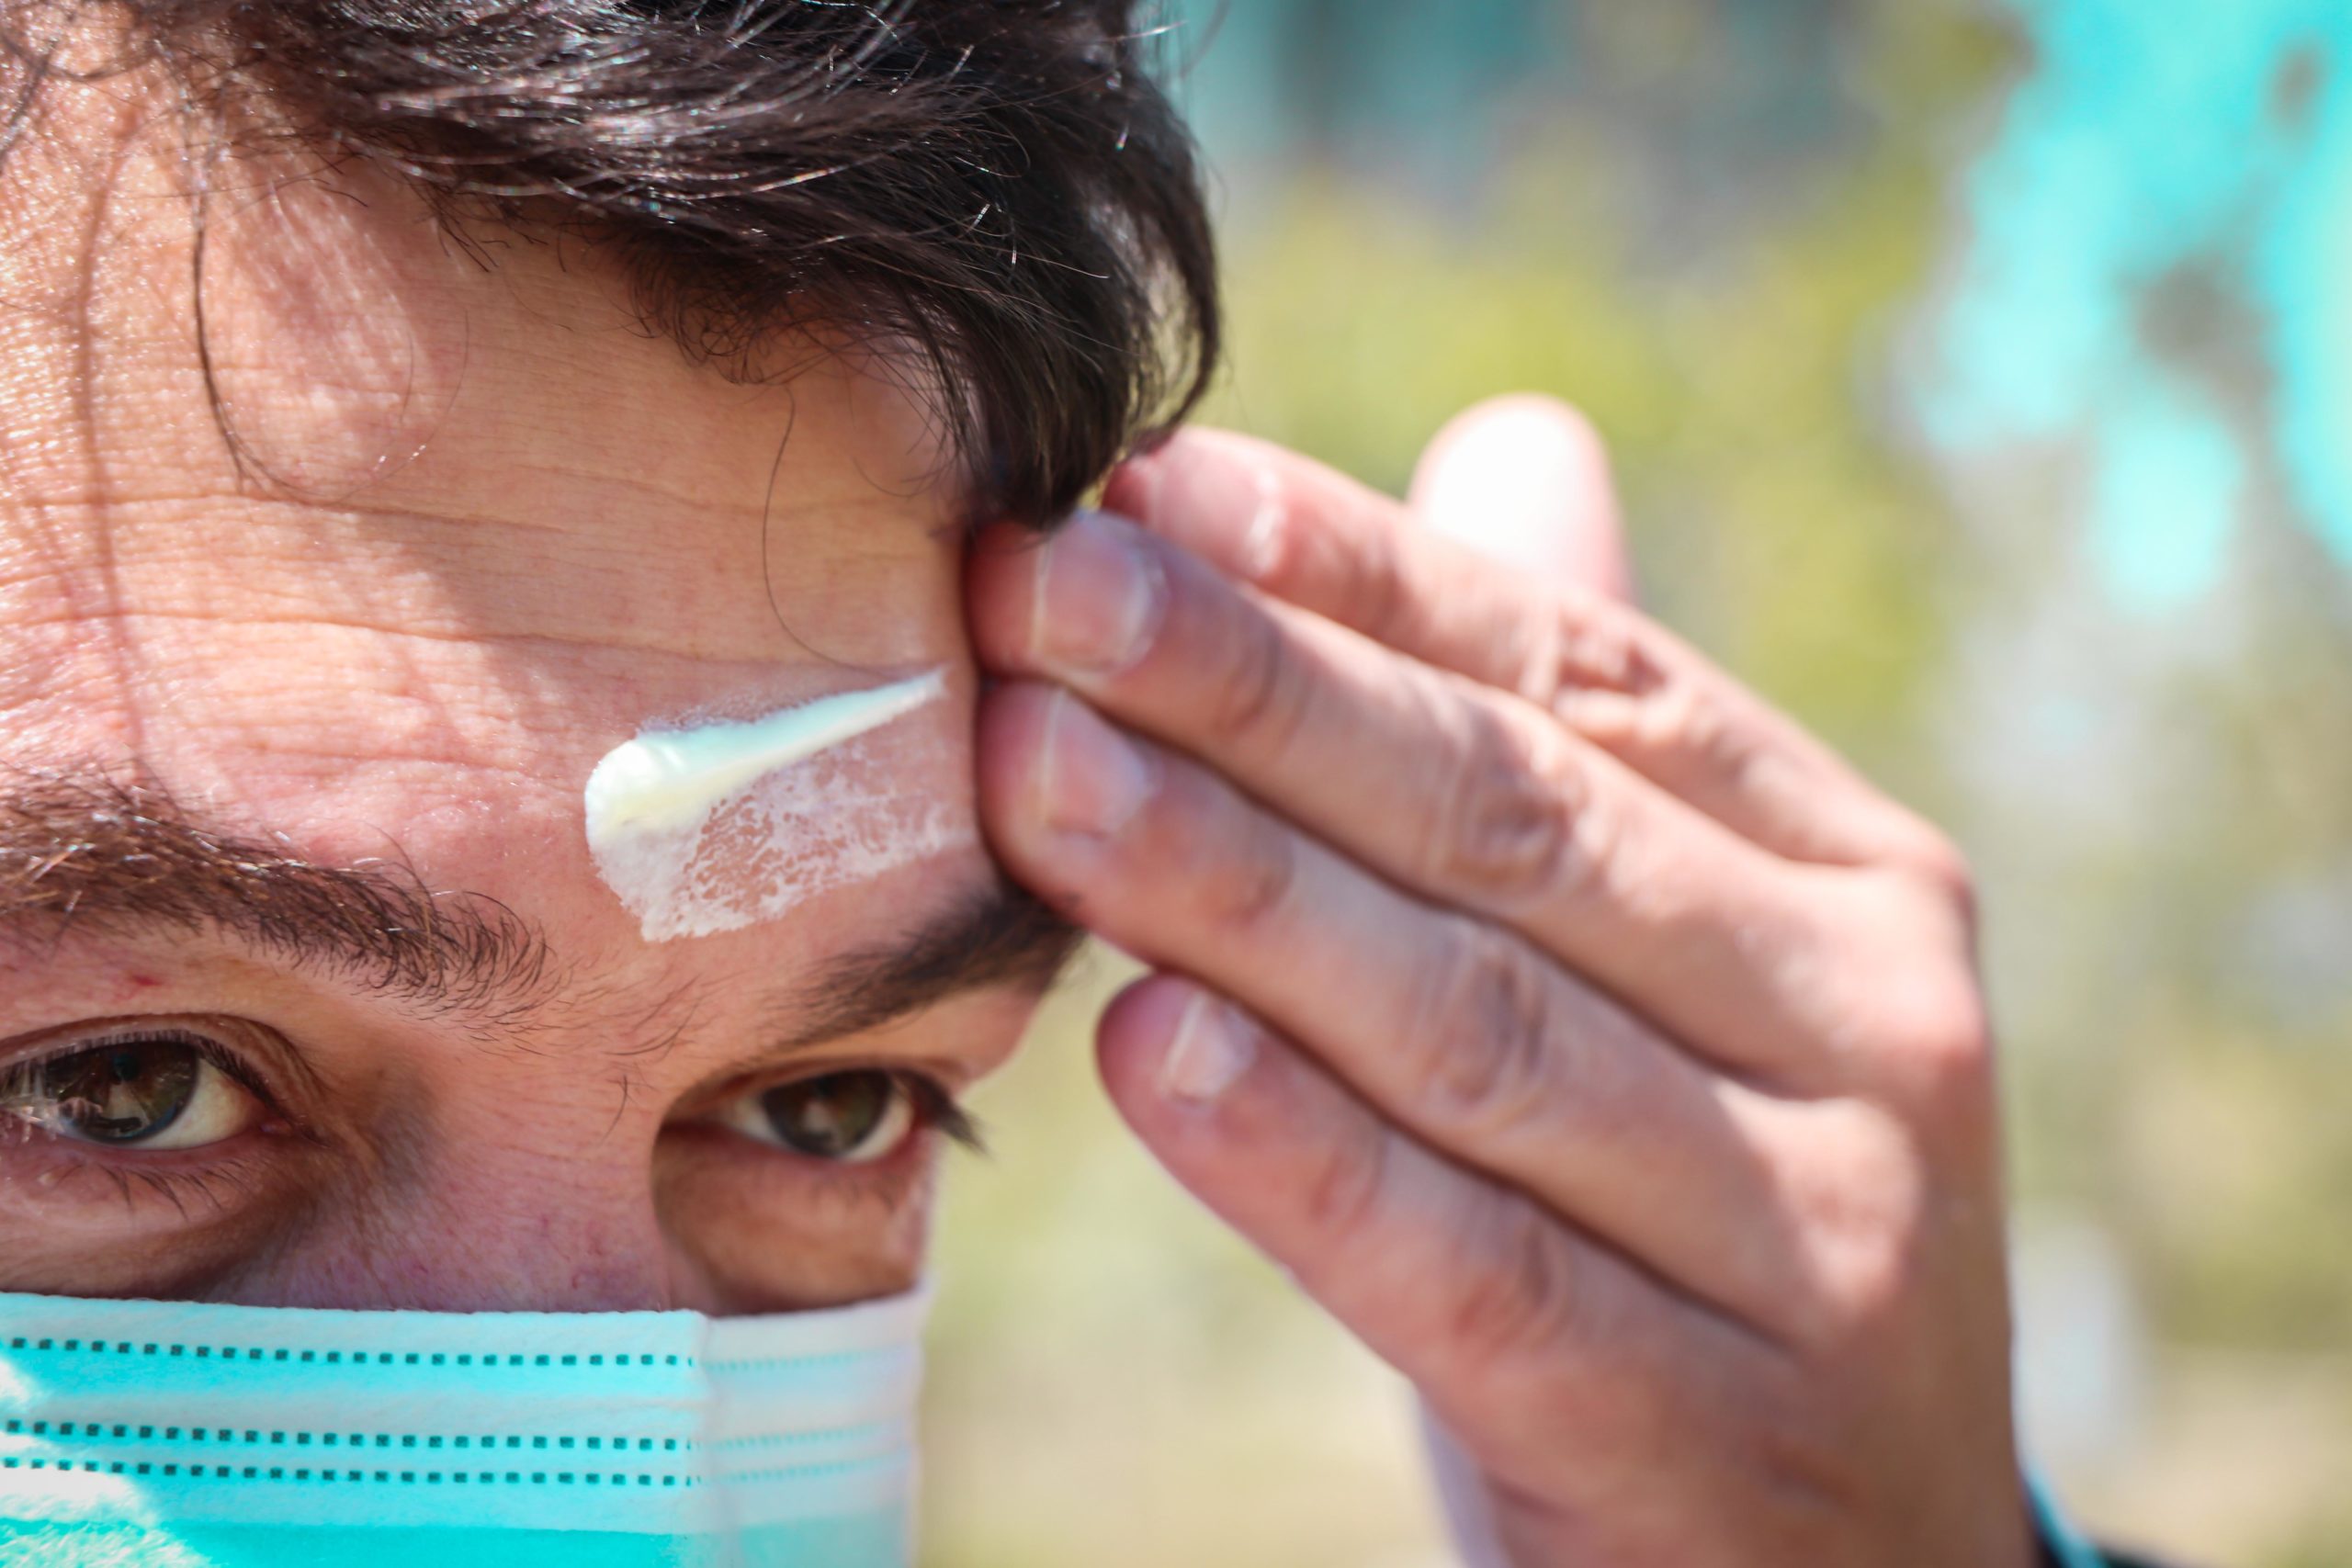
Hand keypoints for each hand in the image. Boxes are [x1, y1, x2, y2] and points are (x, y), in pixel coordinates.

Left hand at [965, 397, 2031, 1567]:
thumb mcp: (1688, 974)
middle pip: (1512, 823)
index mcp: (1852, 876)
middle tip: (1033, 586)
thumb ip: (1597, 733)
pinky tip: (1144, 1053)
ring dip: (1232, 887)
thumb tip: (1513, 432)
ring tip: (1033, 774)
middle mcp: (1867, 1027)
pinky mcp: (1708, 1436)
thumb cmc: (1706, 1212)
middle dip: (1250, 692)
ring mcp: (1817, 1241)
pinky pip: (1471, 1271)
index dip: (1347, 568)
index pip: (1577, 675)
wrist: (1855, 1564)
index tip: (1135, 488)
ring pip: (1474, 1026)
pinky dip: (1302, 1157)